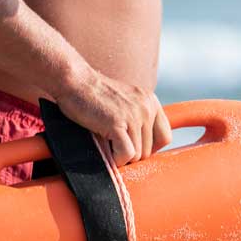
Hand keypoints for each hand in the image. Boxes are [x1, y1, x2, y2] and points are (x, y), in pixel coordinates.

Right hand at [55, 68, 171, 165]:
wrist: (75, 81)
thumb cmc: (93, 96)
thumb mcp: (124, 102)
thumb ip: (136, 119)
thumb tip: (140, 152)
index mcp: (150, 102)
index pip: (165, 137)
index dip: (149, 149)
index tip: (133, 149)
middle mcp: (147, 107)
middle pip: (149, 151)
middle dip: (130, 154)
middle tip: (112, 145)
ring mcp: (134, 115)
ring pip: (137, 155)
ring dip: (120, 157)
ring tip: (106, 144)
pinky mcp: (118, 124)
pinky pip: (126, 155)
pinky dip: (115, 159)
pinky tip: (105, 150)